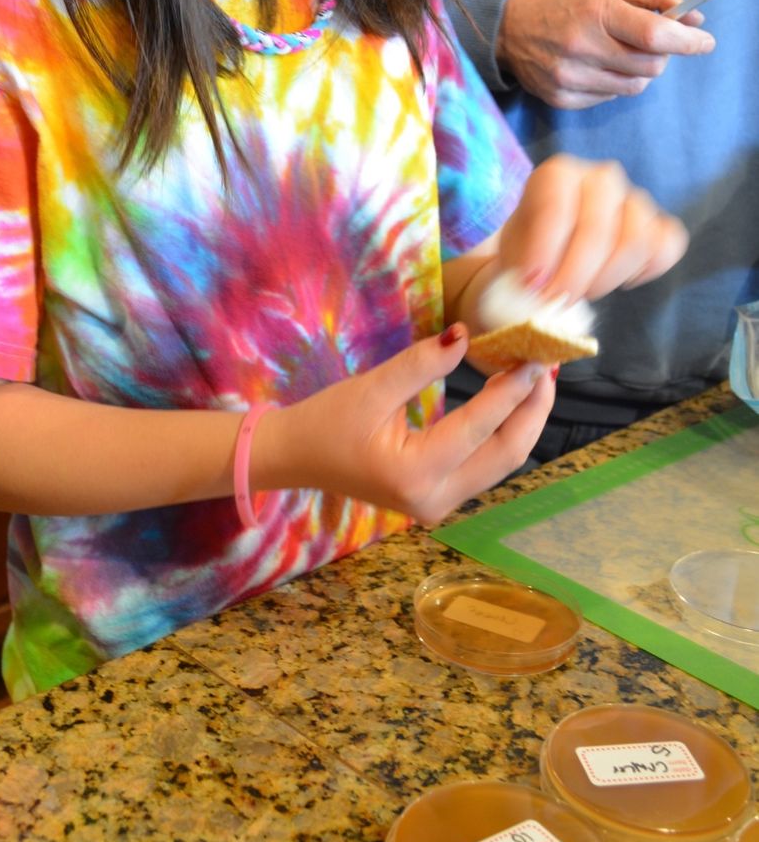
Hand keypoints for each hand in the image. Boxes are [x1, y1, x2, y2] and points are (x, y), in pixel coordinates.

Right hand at [256, 328, 554, 526]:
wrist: (294, 459)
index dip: (513, 388)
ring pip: (502, 463)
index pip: (480, 426)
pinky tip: (509, 400)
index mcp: (415, 473)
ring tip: (535, 378)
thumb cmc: (325, 422)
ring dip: (522, 420)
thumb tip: (467, 336)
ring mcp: (440, 505)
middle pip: (507, 454)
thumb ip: (422, 363)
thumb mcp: (371, 387)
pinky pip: (485, 465)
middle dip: (532, 409)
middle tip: (546, 365)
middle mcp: (435, 499)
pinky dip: (503, 431)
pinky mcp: (440, 498)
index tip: (534, 354)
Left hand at [497, 154, 688, 301]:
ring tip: (583, 291)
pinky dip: (645, 272)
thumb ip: (518, 279)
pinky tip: (618, 281)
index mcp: (556, 175)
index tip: (533, 284)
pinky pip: (667, 248)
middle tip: (557, 301)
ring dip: (606, 279)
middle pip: (597, 230)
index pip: (556, 206)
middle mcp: (599, 178)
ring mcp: (635, 199)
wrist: (547, 257)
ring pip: (635, 241)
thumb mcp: (508, 263)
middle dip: (575, 276)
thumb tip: (539, 303)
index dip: (545, 250)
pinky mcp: (660, 224)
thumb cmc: (526, 256)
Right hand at [498, 0, 713, 108]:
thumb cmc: (563, 2)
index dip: (688, 41)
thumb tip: (693, 16)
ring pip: (634, 86)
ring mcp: (570, 77)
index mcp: (596, 11)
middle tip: (654, 43)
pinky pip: (609, 98)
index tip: (706, 41)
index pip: (656, 35)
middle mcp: (582, 46)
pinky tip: (598, 67)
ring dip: (640, 71)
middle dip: (663, 55)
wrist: (507, 28)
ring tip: (622, 54)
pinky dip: (614, 83)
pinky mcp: (562, 98)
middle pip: (651, 66)